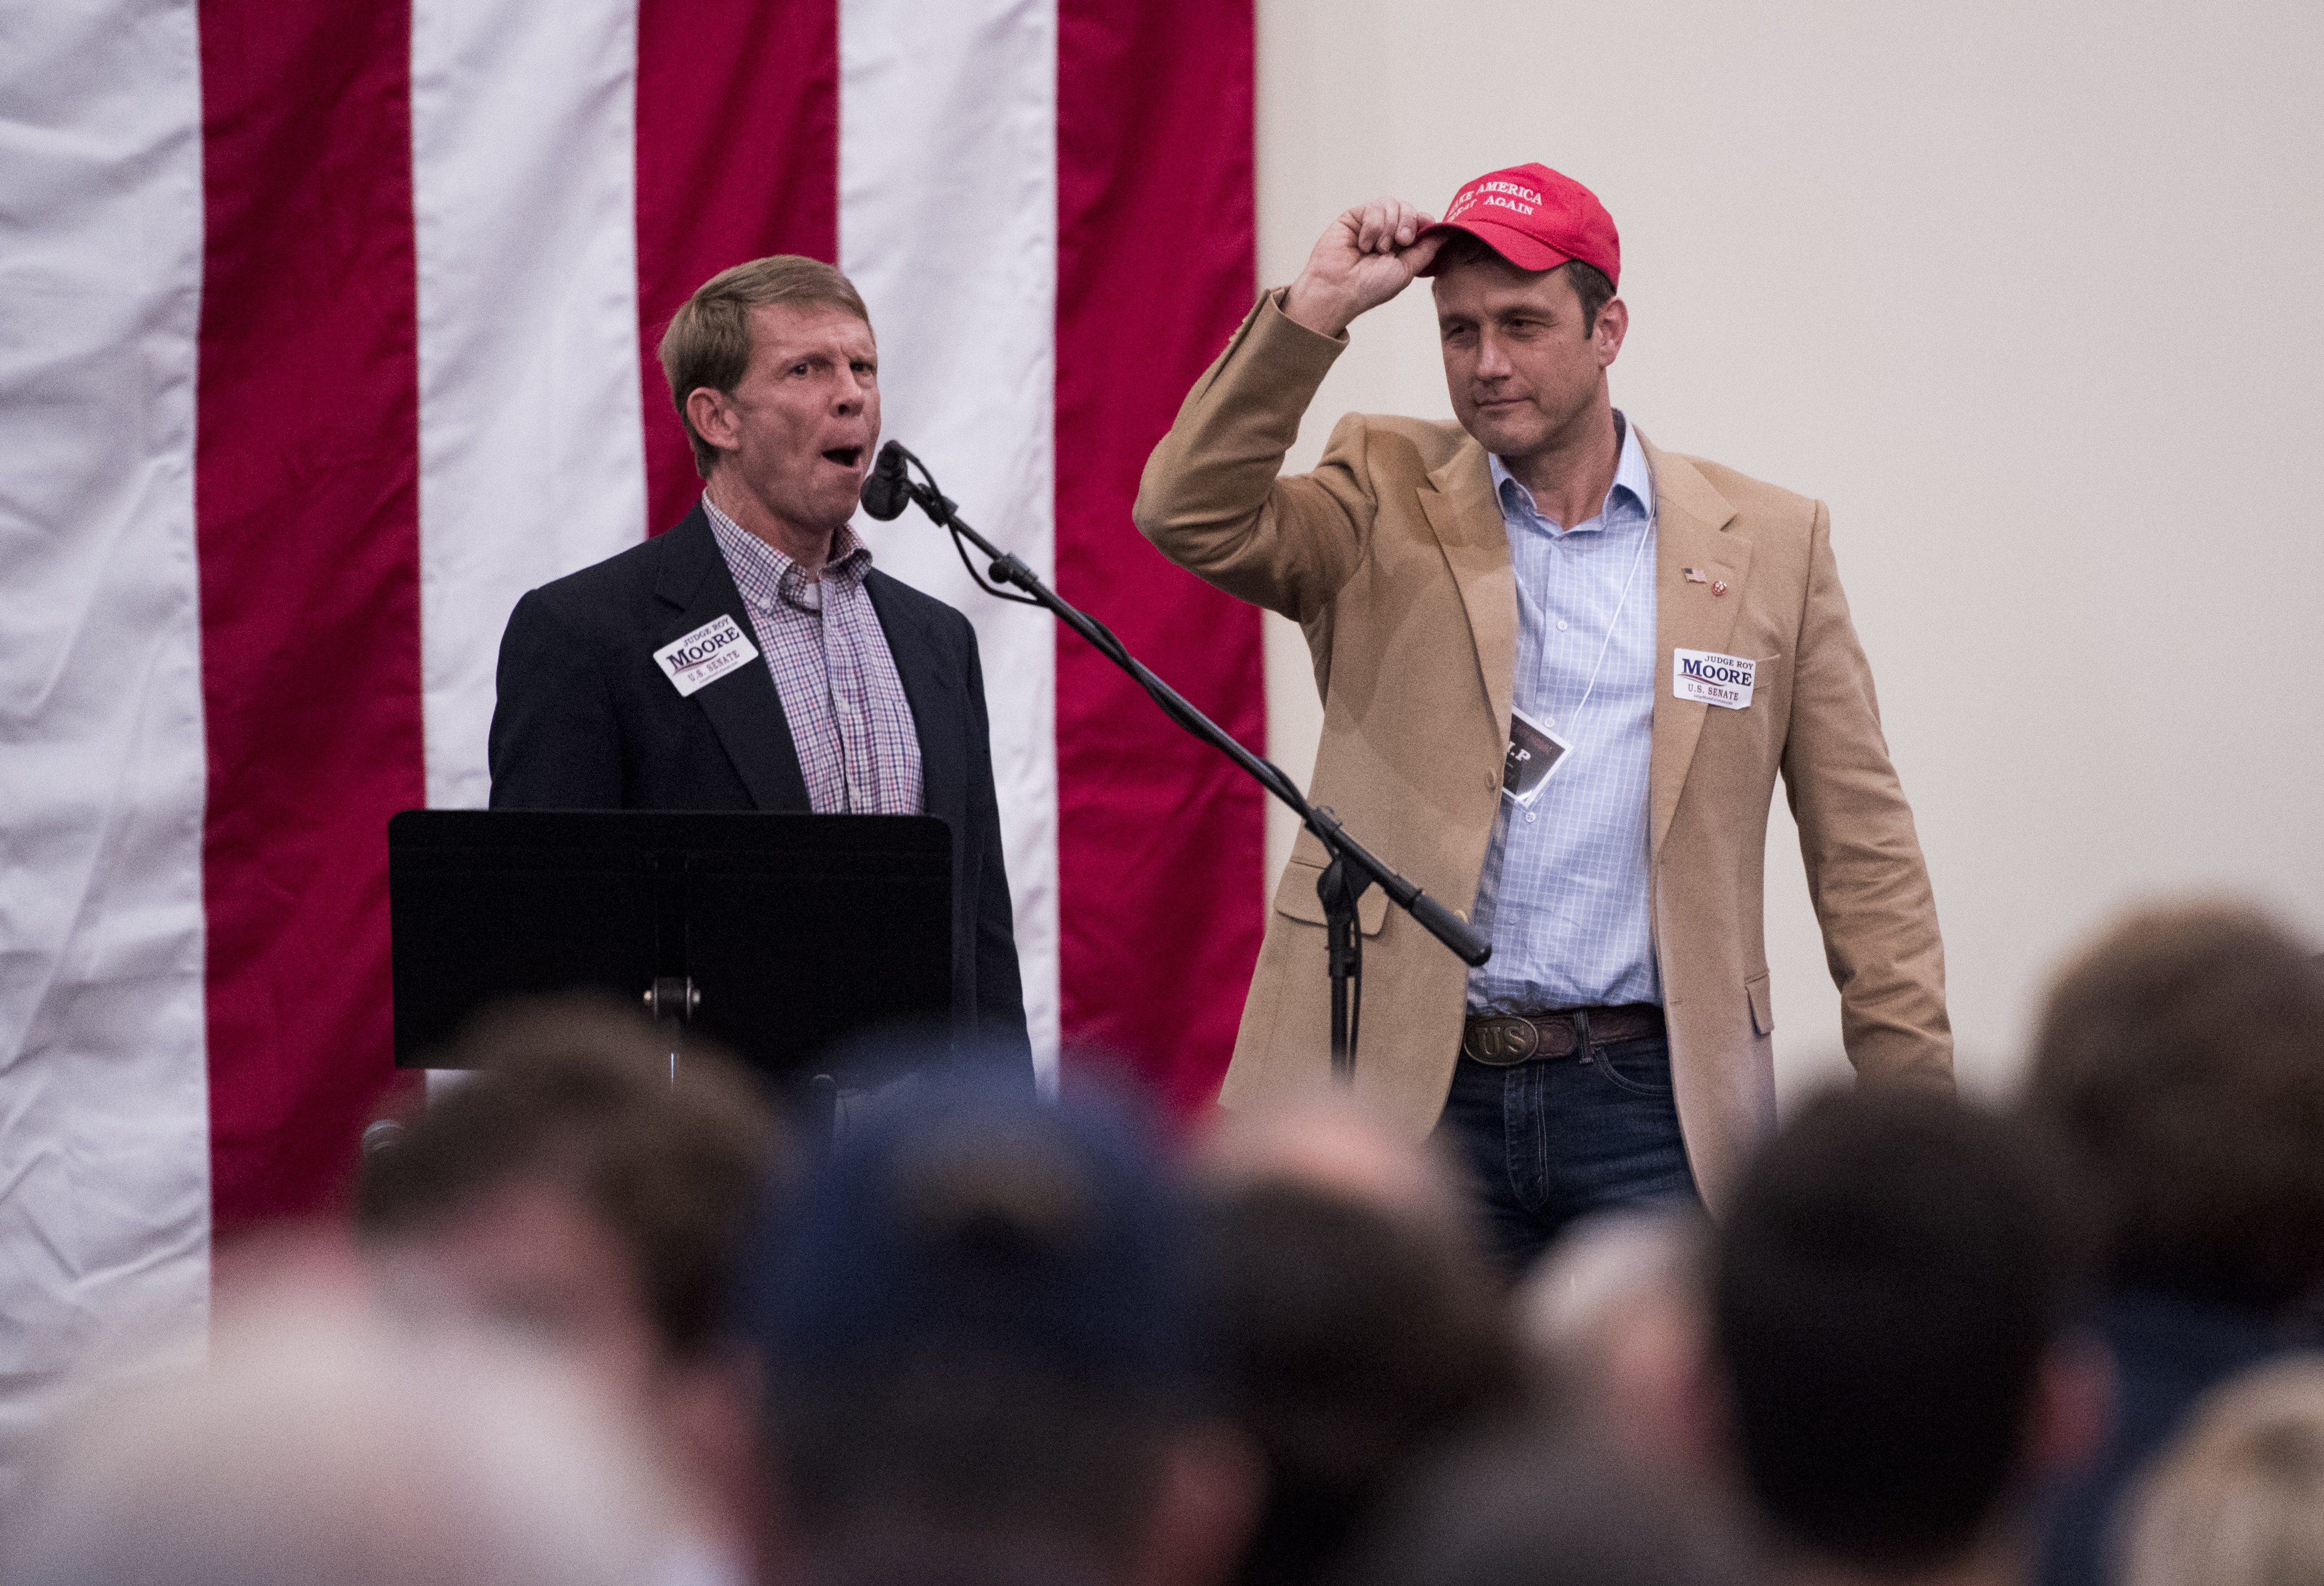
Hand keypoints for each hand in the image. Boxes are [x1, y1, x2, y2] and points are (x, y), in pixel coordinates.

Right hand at [1281, 198, 1444, 337]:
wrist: (1339, 289)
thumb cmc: (1370, 287)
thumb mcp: (1406, 270)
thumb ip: (1426, 249)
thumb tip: (1447, 232)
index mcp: (1402, 247)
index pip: (1420, 221)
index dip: (1424, 221)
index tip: (1425, 228)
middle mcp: (1387, 232)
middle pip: (1408, 209)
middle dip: (1408, 223)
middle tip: (1401, 242)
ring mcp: (1370, 223)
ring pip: (1392, 204)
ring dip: (1389, 226)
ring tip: (1378, 248)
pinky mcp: (1354, 217)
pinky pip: (1374, 207)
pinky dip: (1373, 226)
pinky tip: (1364, 244)